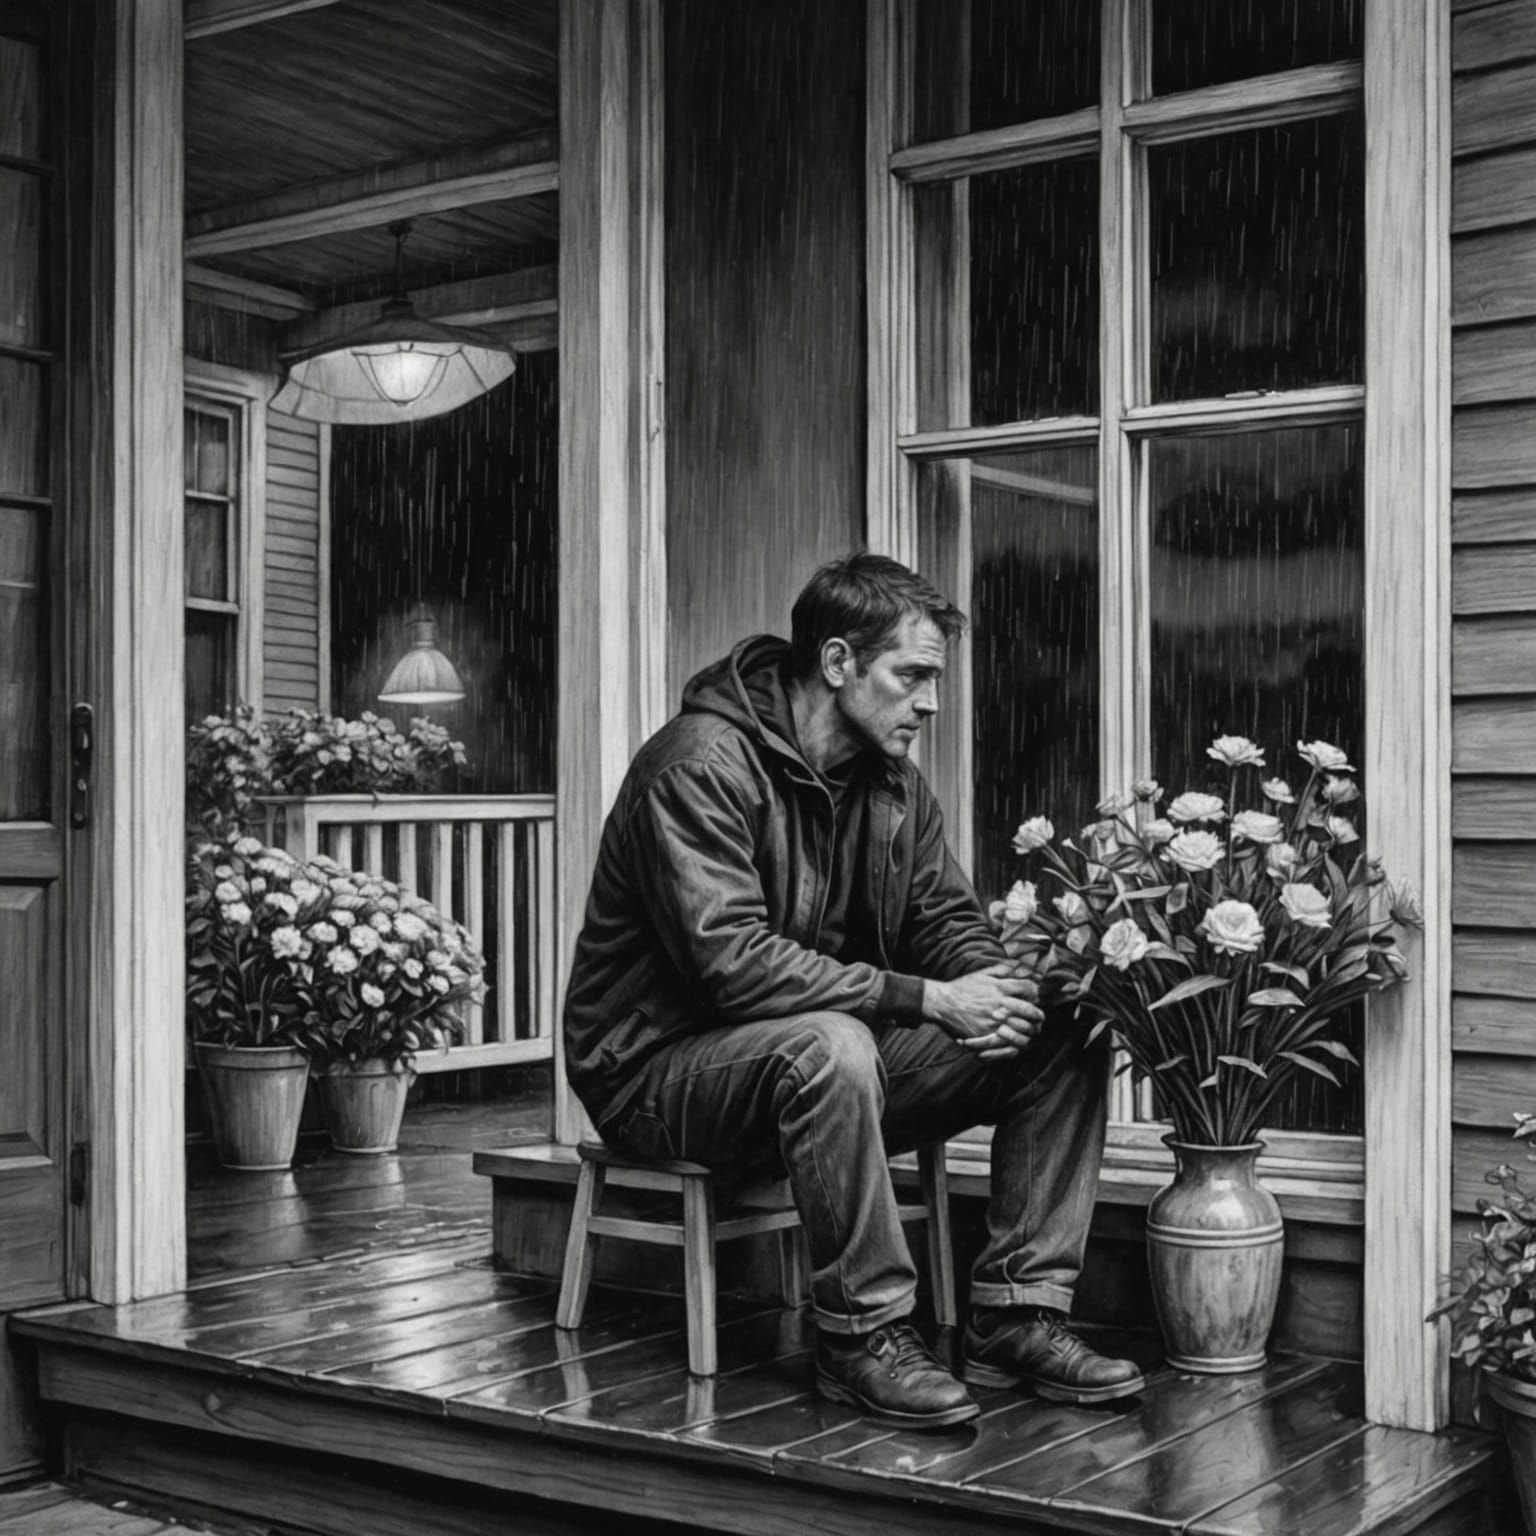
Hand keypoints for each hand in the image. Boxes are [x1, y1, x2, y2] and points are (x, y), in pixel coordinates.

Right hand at [924, 964, 1042, 1060]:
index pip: (1029, 989)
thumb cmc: (962, 987)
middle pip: (1031, 1011)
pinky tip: (1015, 1039)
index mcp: (1000, 988)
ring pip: (1024, 1030)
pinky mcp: (987, 1036)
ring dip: (1029, 1030)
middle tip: (1038, 1016)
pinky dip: (1015, 1042)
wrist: (942, 1003)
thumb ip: (1001, 970)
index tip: (1034, 996)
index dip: (1035, 992)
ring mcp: (994, 1022)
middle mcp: (1000, 1005)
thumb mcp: (981, 974)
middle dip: (1037, 1014)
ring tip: (1028, 1030)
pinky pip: (1009, 1043)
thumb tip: (1017, 966)